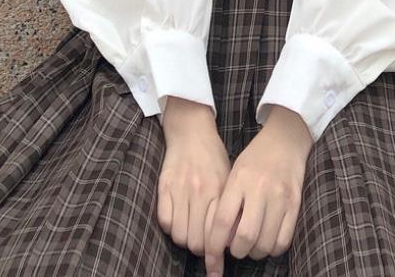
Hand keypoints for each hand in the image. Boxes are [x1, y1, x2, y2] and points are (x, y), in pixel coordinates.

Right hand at [157, 96, 230, 256]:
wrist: (191, 131)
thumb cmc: (214, 156)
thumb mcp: (228, 177)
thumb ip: (228, 206)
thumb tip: (230, 240)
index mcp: (219, 189)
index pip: (217, 234)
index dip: (217, 255)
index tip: (217, 266)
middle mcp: (199, 191)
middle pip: (196, 241)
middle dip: (201, 249)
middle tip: (205, 245)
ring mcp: (179, 190)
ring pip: (179, 235)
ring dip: (186, 240)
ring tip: (193, 232)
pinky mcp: (163, 187)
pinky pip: (165, 222)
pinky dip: (171, 228)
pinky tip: (180, 220)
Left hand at [204, 105, 313, 275]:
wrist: (285, 139)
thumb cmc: (255, 157)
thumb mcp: (235, 172)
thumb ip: (227, 202)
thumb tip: (222, 239)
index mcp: (239, 179)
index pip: (222, 221)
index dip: (214, 246)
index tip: (212, 257)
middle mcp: (259, 188)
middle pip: (245, 237)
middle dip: (237, 251)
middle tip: (235, 248)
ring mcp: (280, 197)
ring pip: (265, 243)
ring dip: (255, 252)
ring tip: (251, 245)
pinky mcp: (295, 203)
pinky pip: (284, 240)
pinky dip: (273, 248)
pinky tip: (268, 240)